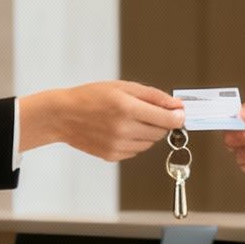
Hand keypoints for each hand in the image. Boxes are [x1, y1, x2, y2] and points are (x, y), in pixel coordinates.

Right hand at [22, 81, 184, 161]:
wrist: (63, 115)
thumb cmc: (92, 97)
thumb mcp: (123, 87)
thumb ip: (153, 96)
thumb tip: (177, 106)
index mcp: (127, 108)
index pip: (167, 120)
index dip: (178, 117)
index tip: (181, 114)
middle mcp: (124, 129)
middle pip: (161, 132)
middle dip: (161, 122)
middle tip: (148, 112)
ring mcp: (118, 145)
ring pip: (150, 142)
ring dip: (148, 131)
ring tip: (130, 119)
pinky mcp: (113, 156)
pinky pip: (136, 150)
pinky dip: (135, 140)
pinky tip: (121, 130)